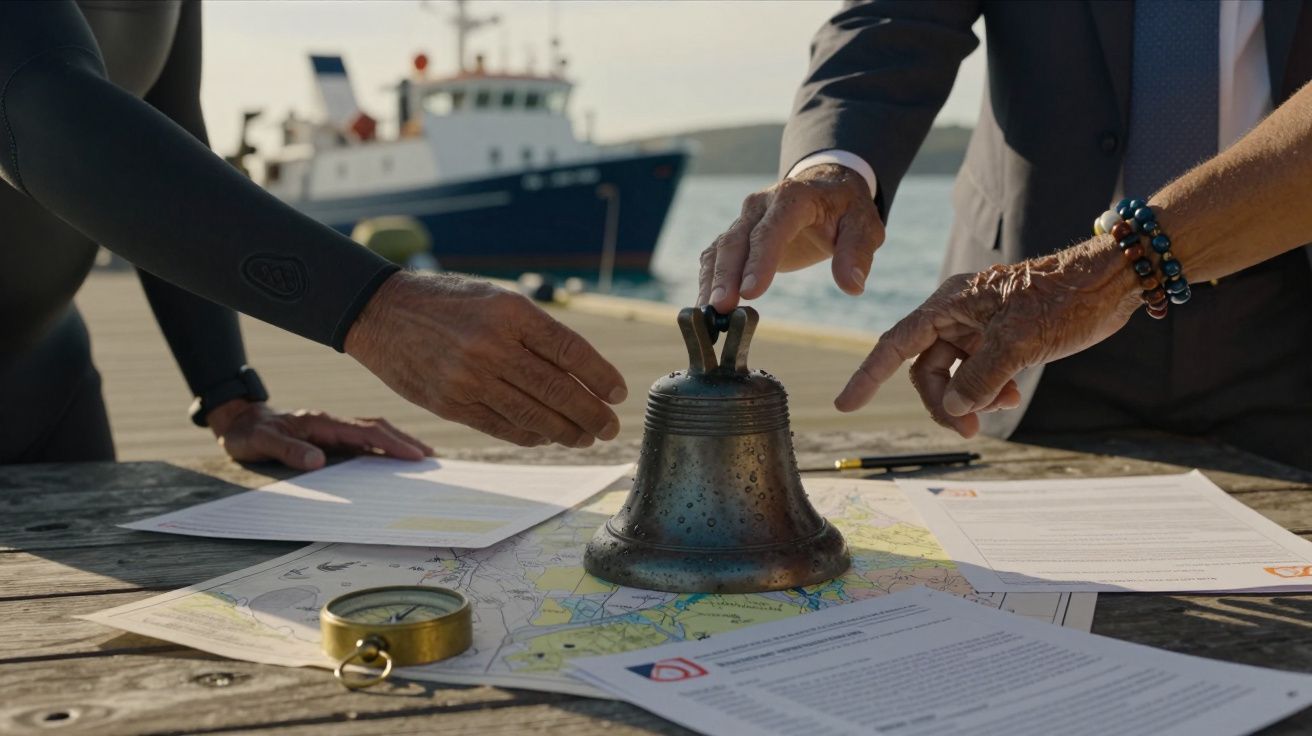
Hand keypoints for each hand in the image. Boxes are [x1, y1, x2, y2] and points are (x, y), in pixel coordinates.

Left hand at [207, 399, 432, 469]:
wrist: (240, 423)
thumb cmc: (250, 434)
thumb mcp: (262, 443)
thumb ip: (289, 451)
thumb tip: (319, 462)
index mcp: (323, 423)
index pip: (366, 432)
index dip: (392, 443)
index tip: (416, 455)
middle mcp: (333, 423)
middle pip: (377, 428)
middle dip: (404, 441)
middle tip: (431, 456)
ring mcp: (333, 430)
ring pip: (373, 433)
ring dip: (397, 442)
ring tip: (420, 455)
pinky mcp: (330, 437)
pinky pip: (362, 441)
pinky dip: (382, 447)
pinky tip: (392, 458)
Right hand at [344, 272, 627, 447]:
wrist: (382, 312)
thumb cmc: (449, 302)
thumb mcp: (496, 297)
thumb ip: (534, 330)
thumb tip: (582, 371)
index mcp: (510, 311)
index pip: (569, 350)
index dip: (599, 376)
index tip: (618, 393)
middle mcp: (491, 344)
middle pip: (556, 388)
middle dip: (591, 413)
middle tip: (610, 427)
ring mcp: (469, 377)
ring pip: (532, 414)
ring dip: (565, 431)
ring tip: (585, 437)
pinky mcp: (451, 403)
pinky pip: (501, 426)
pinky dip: (529, 435)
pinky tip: (546, 436)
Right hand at [697, 164, 883, 312]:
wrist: (827, 189)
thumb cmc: (846, 211)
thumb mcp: (864, 227)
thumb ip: (857, 254)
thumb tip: (852, 286)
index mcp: (794, 198)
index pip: (772, 229)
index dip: (759, 261)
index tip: (751, 293)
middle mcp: (761, 205)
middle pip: (737, 240)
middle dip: (726, 275)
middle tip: (720, 309)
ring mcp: (745, 218)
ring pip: (721, 249)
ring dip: (713, 281)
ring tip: (707, 314)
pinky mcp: (737, 234)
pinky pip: (716, 256)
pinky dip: (708, 280)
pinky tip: (704, 306)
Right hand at [834, 237, 1142, 437]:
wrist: (1109, 283)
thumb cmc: (1062, 299)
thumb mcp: (1017, 342)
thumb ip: (979, 379)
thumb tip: (955, 409)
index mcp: (948, 304)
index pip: (895, 345)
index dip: (868, 376)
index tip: (845, 406)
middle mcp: (957, 315)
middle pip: (927, 370)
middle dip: (944, 402)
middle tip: (967, 432)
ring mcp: (980, 329)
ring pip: (955, 377)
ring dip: (971, 399)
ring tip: (1003, 404)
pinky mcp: (1003, 340)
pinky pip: (979, 374)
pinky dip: (990, 391)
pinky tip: (1012, 396)